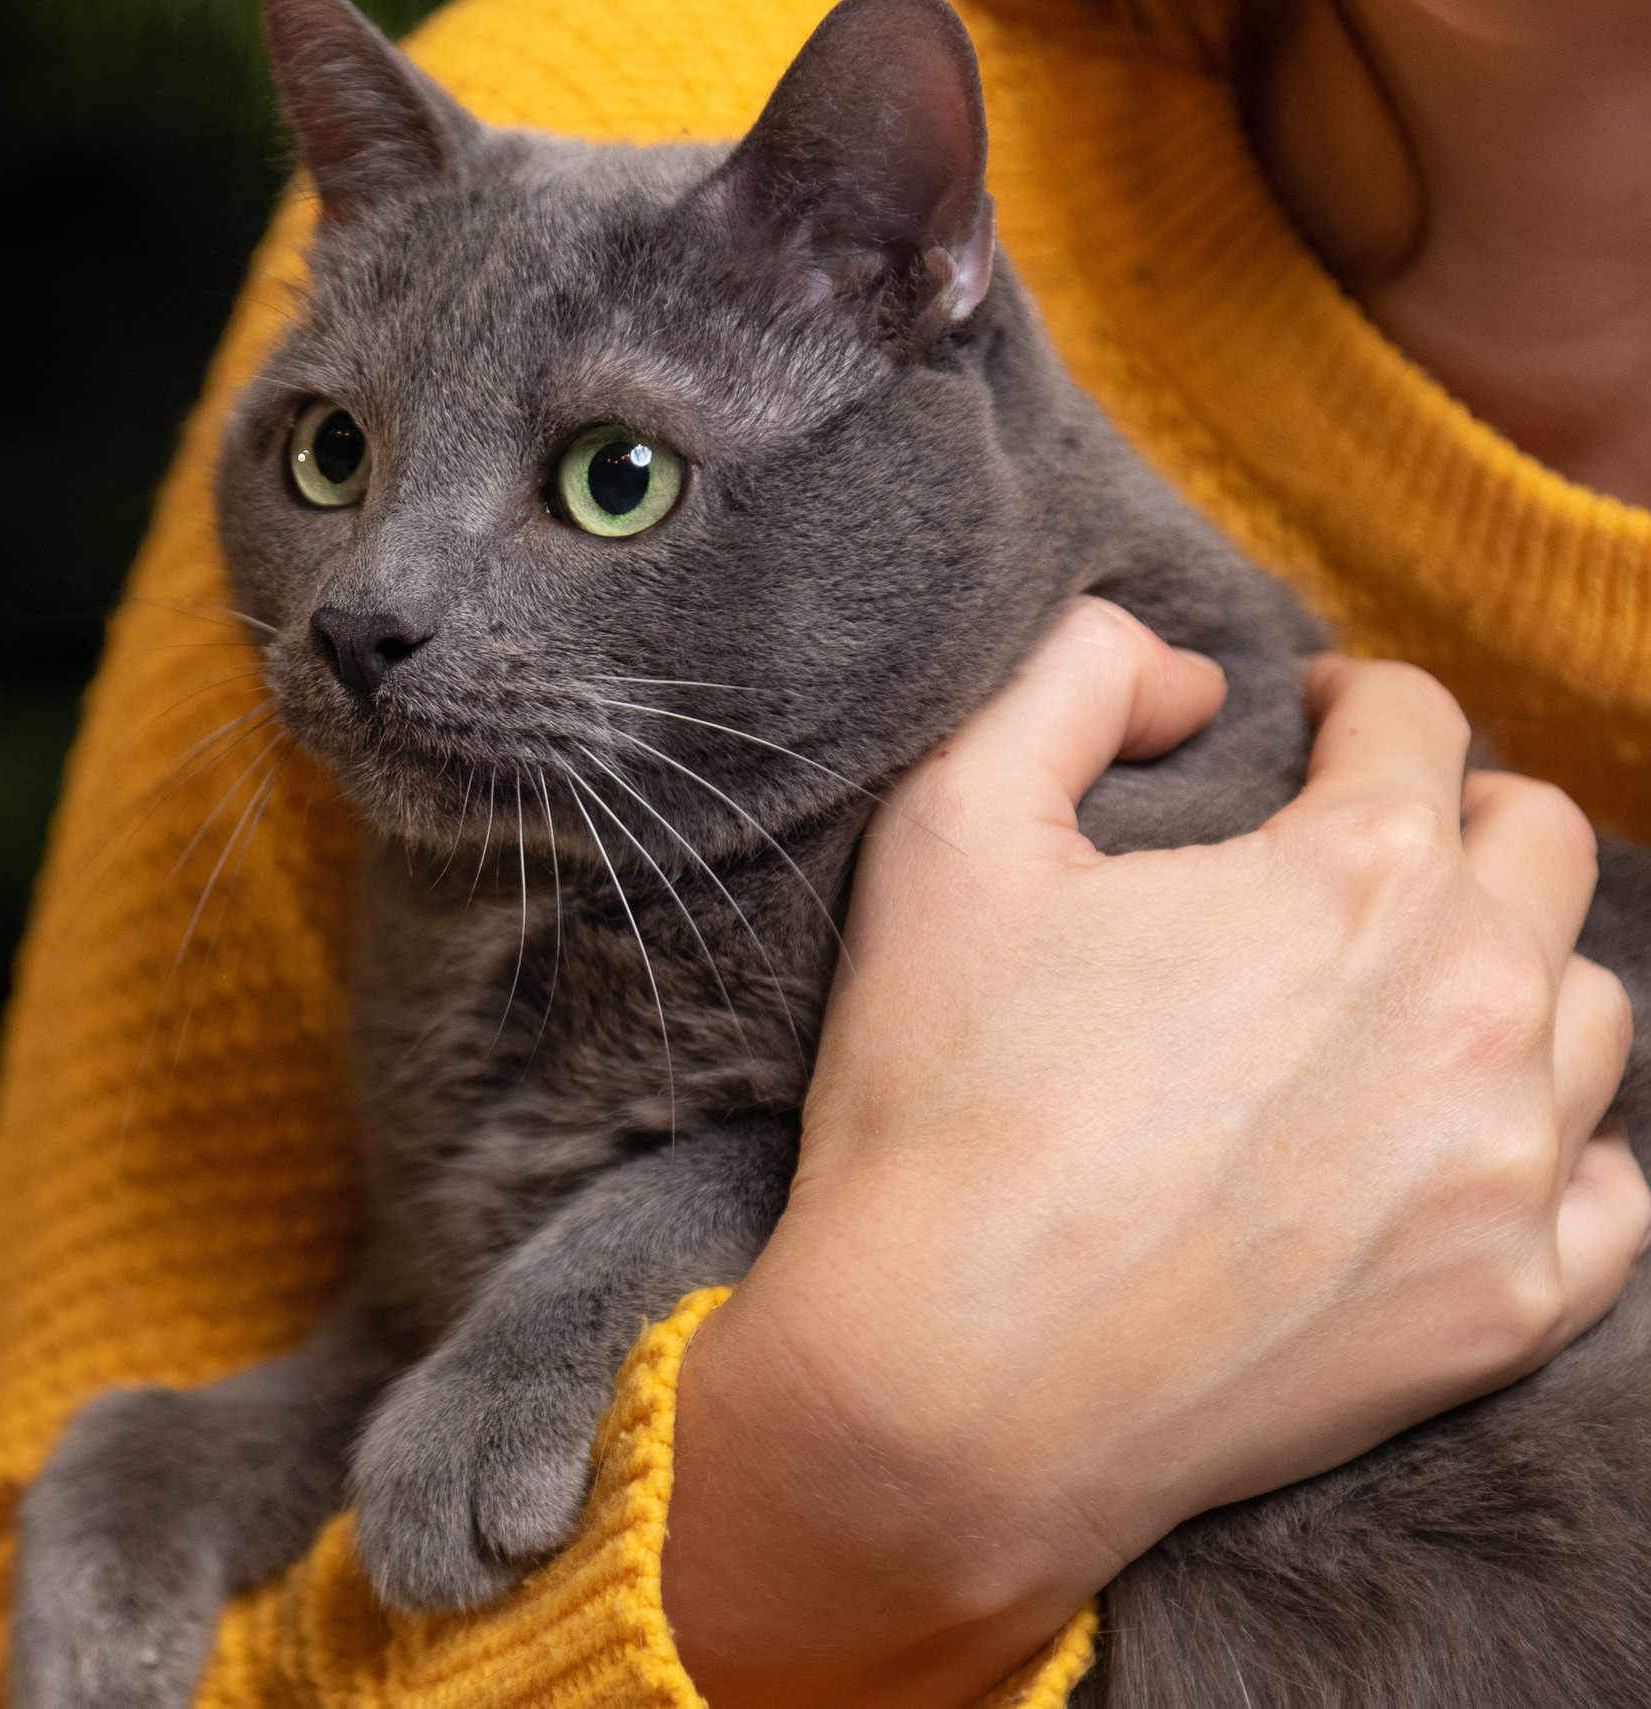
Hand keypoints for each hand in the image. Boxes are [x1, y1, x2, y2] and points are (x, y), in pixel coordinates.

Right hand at [662, 598, 1645, 1708]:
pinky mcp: (1507, 1307)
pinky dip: (1553, 1144)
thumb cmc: (939, 1103)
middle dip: (1457, 816)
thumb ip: (1069, 680)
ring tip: (1406, 997)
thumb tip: (1190, 675)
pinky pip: (1612, 1190)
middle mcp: (1474, 1006)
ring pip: (1589, 1010)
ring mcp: (1509, 1169)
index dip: (1355, 702)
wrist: (952, 1385)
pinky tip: (1460, 1142)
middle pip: (1542, 848)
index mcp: (1357, 873)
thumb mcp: (947, 830)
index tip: (1311, 728)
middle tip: (1366, 847)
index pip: (1419, 724)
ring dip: (1509, 969)